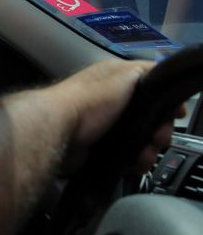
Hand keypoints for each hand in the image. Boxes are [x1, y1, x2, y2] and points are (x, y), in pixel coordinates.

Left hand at [50, 60, 182, 173]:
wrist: (58, 130)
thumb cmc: (90, 99)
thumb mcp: (124, 74)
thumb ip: (146, 70)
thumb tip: (161, 73)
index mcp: (113, 80)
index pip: (150, 90)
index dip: (165, 104)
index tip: (176, 116)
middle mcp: (107, 101)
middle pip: (146, 119)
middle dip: (158, 132)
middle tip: (159, 140)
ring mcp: (102, 126)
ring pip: (137, 140)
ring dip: (147, 149)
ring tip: (145, 156)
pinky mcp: (97, 147)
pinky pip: (124, 155)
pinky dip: (133, 161)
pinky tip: (135, 164)